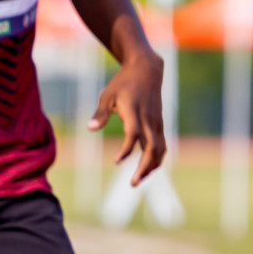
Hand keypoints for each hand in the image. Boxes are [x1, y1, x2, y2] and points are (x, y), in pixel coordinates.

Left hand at [89, 49, 166, 186]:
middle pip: (151, 147)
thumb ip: (100, 113)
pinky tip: (148, 169)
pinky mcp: (159, 124)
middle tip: (132, 184)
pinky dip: (157, 158)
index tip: (116, 161)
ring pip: (160, 148)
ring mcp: (156, 122)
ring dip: (151, 166)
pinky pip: (162, 144)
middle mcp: (148, 118)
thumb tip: (90, 129)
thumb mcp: (107, 94)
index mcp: (134, 111)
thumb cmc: (123, 83)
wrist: (147, 70)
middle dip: (144, 167)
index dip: (126, 148)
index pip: (133, 133)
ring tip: (138, 180)